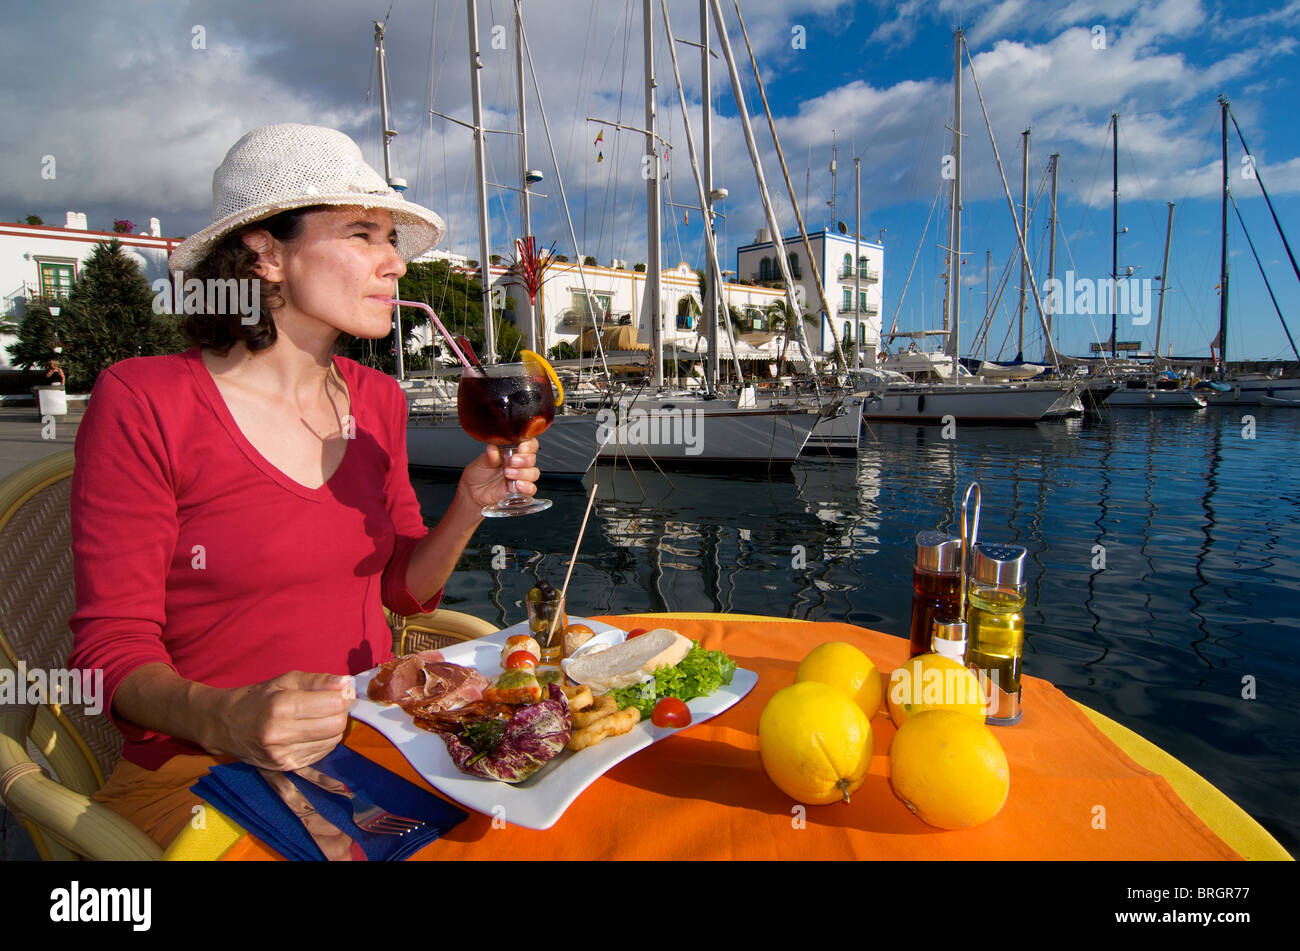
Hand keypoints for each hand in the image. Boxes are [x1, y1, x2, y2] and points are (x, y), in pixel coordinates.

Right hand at [209, 670, 353, 769]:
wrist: (226, 725)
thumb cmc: (259, 698)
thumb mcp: (286, 680)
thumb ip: (318, 680)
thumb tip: (346, 683)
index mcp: (280, 706)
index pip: (332, 705)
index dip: (342, 697)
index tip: (340, 691)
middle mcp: (280, 734)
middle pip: (336, 725)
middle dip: (340, 712)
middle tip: (330, 704)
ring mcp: (282, 754)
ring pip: (332, 741)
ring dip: (332, 727)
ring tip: (317, 717)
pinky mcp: (286, 767)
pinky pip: (321, 753)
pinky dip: (323, 741)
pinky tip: (310, 732)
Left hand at [457, 437, 541, 509]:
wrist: (473, 492)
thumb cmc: (478, 474)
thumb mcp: (481, 462)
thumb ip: (489, 456)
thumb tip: (493, 449)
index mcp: (512, 451)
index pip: (529, 444)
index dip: (529, 445)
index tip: (521, 447)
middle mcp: (518, 463)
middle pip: (532, 458)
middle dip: (524, 459)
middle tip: (511, 461)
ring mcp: (520, 477)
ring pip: (533, 473)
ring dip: (522, 473)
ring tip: (507, 473)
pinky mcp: (520, 490)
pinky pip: (531, 489)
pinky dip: (527, 486)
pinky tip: (517, 484)